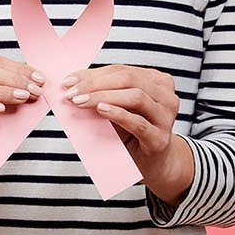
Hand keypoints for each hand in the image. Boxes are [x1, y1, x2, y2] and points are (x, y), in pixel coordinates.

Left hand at [62, 65, 194, 204]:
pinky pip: (138, 123)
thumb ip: (104, 94)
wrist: (153, 164)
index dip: (93, 74)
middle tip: (71, 92)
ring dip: (103, 97)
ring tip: (81, 101)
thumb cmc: (133, 134)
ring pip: (135, 97)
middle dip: (95, 84)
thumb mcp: (119, 109)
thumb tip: (73, 83)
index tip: (69, 80)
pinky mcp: (160, 139)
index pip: (121, 71)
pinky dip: (118, 114)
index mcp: (157, 82)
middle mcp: (166, 96)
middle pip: (128, 79)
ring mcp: (165, 117)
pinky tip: (102, 110)